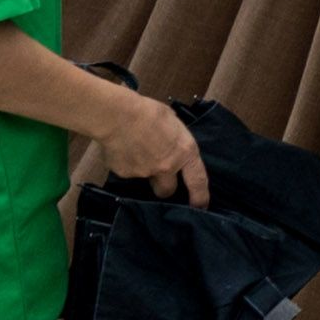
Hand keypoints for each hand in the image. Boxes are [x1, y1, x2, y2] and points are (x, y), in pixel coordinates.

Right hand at [93, 85, 211, 210]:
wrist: (119, 116)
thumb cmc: (150, 112)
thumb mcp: (174, 124)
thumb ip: (175, 142)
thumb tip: (171, 146)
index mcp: (185, 152)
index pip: (198, 181)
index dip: (200, 197)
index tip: (200, 207)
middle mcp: (167, 168)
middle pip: (167, 191)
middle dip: (165, 187)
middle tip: (159, 174)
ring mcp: (144, 173)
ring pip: (146, 181)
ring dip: (144, 172)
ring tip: (137, 151)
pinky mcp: (125, 175)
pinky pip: (128, 174)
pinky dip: (127, 165)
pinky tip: (123, 149)